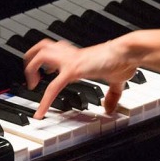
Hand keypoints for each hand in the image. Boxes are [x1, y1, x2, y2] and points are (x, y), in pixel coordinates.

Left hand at [23, 38, 138, 118]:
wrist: (129, 51)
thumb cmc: (124, 60)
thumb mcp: (117, 80)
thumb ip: (112, 94)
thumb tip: (110, 108)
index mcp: (79, 56)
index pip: (56, 52)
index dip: (47, 62)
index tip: (44, 74)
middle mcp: (72, 55)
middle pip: (42, 47)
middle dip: (31, 59)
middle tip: (33, 78)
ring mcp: (71, 61)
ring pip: (41, 55)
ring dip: (31, 70)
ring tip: (32, 85)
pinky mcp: (74, 70)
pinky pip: (53, 87)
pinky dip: (44, 101)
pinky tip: (41, 113)